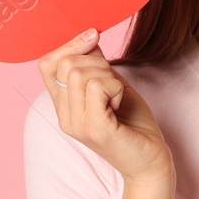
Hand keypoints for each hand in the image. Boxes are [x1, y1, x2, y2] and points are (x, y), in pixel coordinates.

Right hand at [37, 29, 173, 183]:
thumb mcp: (112, 85)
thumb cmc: (134, 125)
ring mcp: (76, 124)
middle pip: (65, 63)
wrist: (151, 162)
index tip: (93, 37)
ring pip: (79, 72)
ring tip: (117, 97)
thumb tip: (88, 36)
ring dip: (107, 76)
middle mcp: (64, 117)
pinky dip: (114, 87)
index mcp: (64, 107)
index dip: (69, 44)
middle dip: (95, 61)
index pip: (47, 64)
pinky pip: (96, 86)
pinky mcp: (94, 128)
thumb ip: (96, 64)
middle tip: (113, 83)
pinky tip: (119, 104)